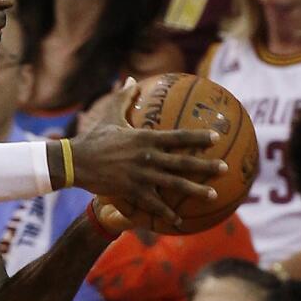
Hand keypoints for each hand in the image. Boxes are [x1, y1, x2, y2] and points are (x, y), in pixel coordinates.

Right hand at [70, 82, 223, 227]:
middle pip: (183, 162)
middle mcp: (148, 157)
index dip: (199, 137)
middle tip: (225, 168)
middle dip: (206, 166)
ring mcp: (141, 176)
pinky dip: (166, 213)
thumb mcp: (110, 115)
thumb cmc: (94, 138)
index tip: (216, 137)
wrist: (75, 161)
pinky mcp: (131, 191)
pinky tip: (178, 220)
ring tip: (212, 195)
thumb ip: (124, 98)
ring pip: (174, 184)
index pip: (179, 136)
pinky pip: (154, 204)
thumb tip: (131, 79)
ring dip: (195, 190)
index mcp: (146, 137)